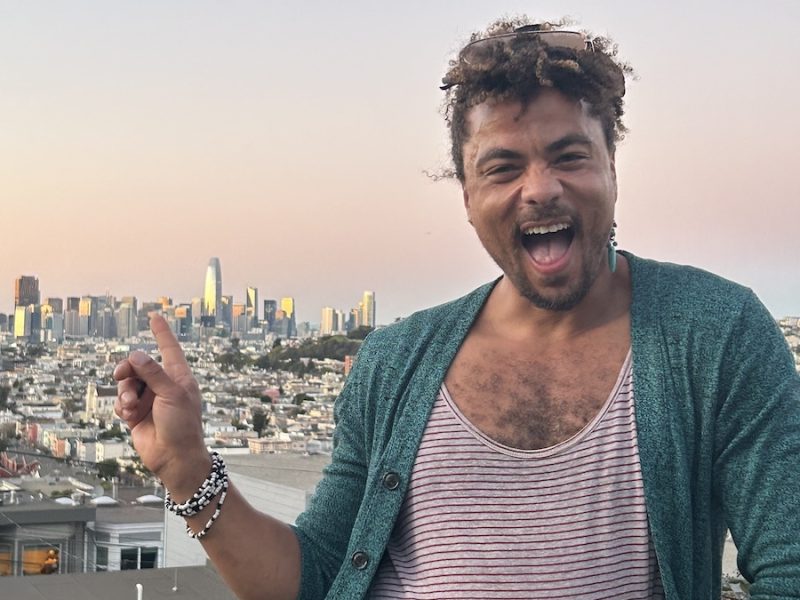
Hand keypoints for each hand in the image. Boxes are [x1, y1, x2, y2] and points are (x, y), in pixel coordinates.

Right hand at [114, 313, 208, 492]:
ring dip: (125, 392)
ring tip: (131, 406)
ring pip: (127, 384)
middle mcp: (164, 386)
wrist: (174, 458)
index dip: (161, 333)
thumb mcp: (171, 394)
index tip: (155, 316)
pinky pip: (122, 402)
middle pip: (139, 366)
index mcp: (179, 377)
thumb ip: (153, 373)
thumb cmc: (182, 425)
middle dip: (128, 369)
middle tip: (121, 374)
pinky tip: (129, 416)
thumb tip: (136, 354)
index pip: (169, 349)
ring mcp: (150, 400)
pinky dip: (122, 407)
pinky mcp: (137, 415)